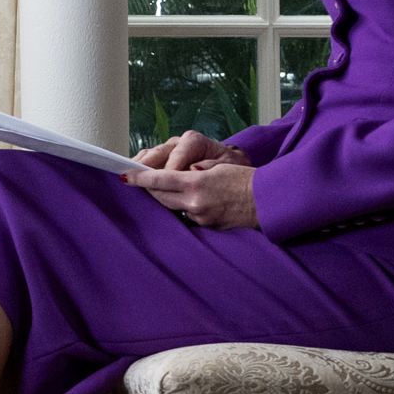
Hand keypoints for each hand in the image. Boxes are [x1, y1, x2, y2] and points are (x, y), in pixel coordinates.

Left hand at [125, 157, 258, 230]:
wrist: (268, 201)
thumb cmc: (246, 179)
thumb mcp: (219, 166)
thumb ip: (195, 170)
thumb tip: (182, 171)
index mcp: (196, 183)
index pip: (160, 180)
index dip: (140, 178)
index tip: (124, 176)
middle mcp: (195, 202)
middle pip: (161, 196)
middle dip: (150, 189)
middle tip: (142, 181)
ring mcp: (200, 217)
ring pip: (173, 207)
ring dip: (168, 198)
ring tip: (170, 190)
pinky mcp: (207, 227)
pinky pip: (188, 216)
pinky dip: (185, 207)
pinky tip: (192, 201)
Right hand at [133, 128, 226, 171]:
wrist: (229, 165)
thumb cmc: (229, 166)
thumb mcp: (228, 165)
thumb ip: (212, 166)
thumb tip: (194, 168)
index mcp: (194, 141)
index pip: (177, 155)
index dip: (170, 169)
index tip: (166, 180)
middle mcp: (178, 143)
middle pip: (159, 153)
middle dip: (148, 166)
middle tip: (138, 177)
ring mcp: (169, 150)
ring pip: (149, 155)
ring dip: (139, 166)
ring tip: (130, 174)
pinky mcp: (163, 158)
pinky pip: (147, 161)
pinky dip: (139, 168)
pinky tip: (131, 175)